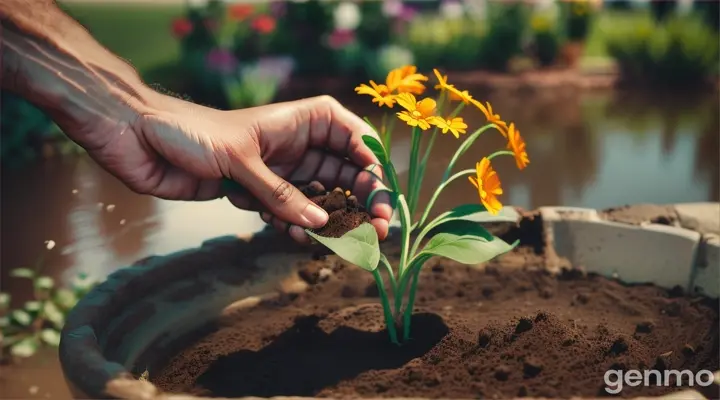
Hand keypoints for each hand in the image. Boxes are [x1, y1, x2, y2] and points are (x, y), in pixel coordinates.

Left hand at [83, 93, 392, 242]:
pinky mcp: (262, 193)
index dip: (375, 170)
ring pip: (323, 198)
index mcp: (305, 119)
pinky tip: (299, 238)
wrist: (140, 140)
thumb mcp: (241, 161)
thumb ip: (281, 194)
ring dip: (331, 221)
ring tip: (341, 243)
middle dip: (363, 202)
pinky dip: (297, 227)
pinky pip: (293, 214)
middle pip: (348, 174)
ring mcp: (283, 170)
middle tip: (380, 231)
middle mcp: (300, 144)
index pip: (356, 140)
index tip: (384, 201)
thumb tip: (322, 223)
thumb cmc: (190, 132)